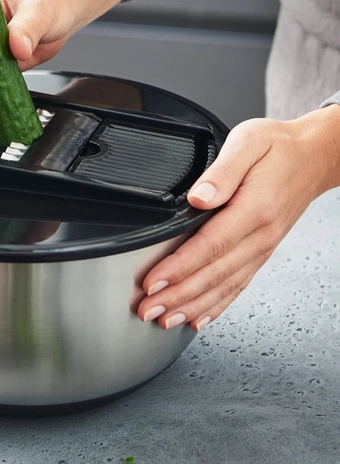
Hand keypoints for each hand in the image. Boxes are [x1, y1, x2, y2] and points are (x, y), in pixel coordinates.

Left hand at [137, 105, 339, 330]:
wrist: (315, 156)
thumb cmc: (279, 147)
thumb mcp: (248, 142)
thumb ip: (222, 171)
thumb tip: (198, 197)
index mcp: (255, 208)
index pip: (210, 245)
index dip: (179, 267)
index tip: (153, 282)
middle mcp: (261, 235)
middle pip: (214, 274)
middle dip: (177, 296)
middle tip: (148, 309)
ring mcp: (263, 247)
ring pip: (225, 286)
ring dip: (193, 307)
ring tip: (165, 320)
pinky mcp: (261, 252)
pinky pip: (238, 285)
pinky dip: (217, 305)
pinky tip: (198, 319)